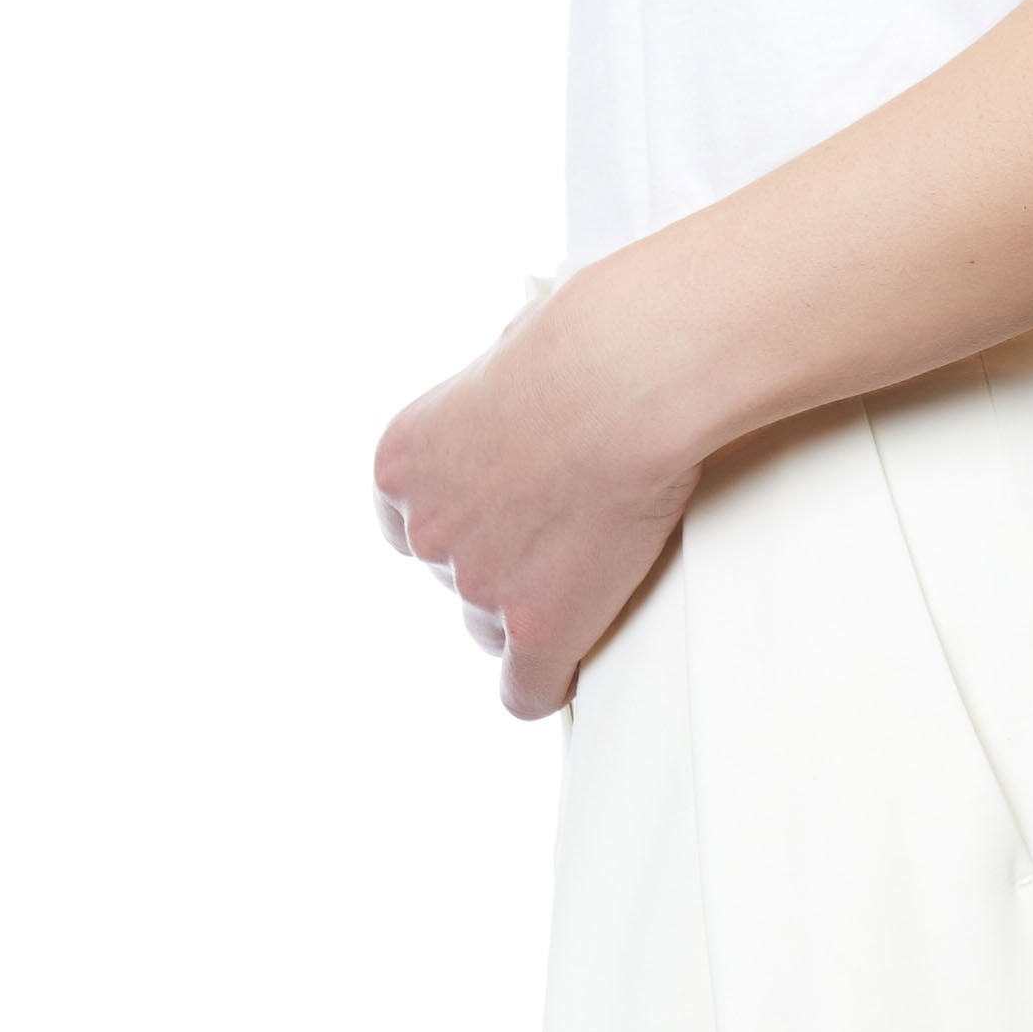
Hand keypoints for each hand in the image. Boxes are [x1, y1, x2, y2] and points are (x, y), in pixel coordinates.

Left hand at [372, 267, 699, 719]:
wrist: (629, 378)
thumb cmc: (589, 341)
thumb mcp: (511, 348)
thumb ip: (495, 395)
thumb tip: (519, 379)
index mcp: (403, 462)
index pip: (410, 528)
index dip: (468, 525)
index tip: (506, 520)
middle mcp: (428, 530)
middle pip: (454, 581)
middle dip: (504, 567)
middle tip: (566, 538)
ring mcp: (480, 584)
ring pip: (493, 630)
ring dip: (535, 612)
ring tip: (591, 574)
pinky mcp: (539, 627)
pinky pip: (528, 690)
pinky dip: (548, 684)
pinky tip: (568, 672)